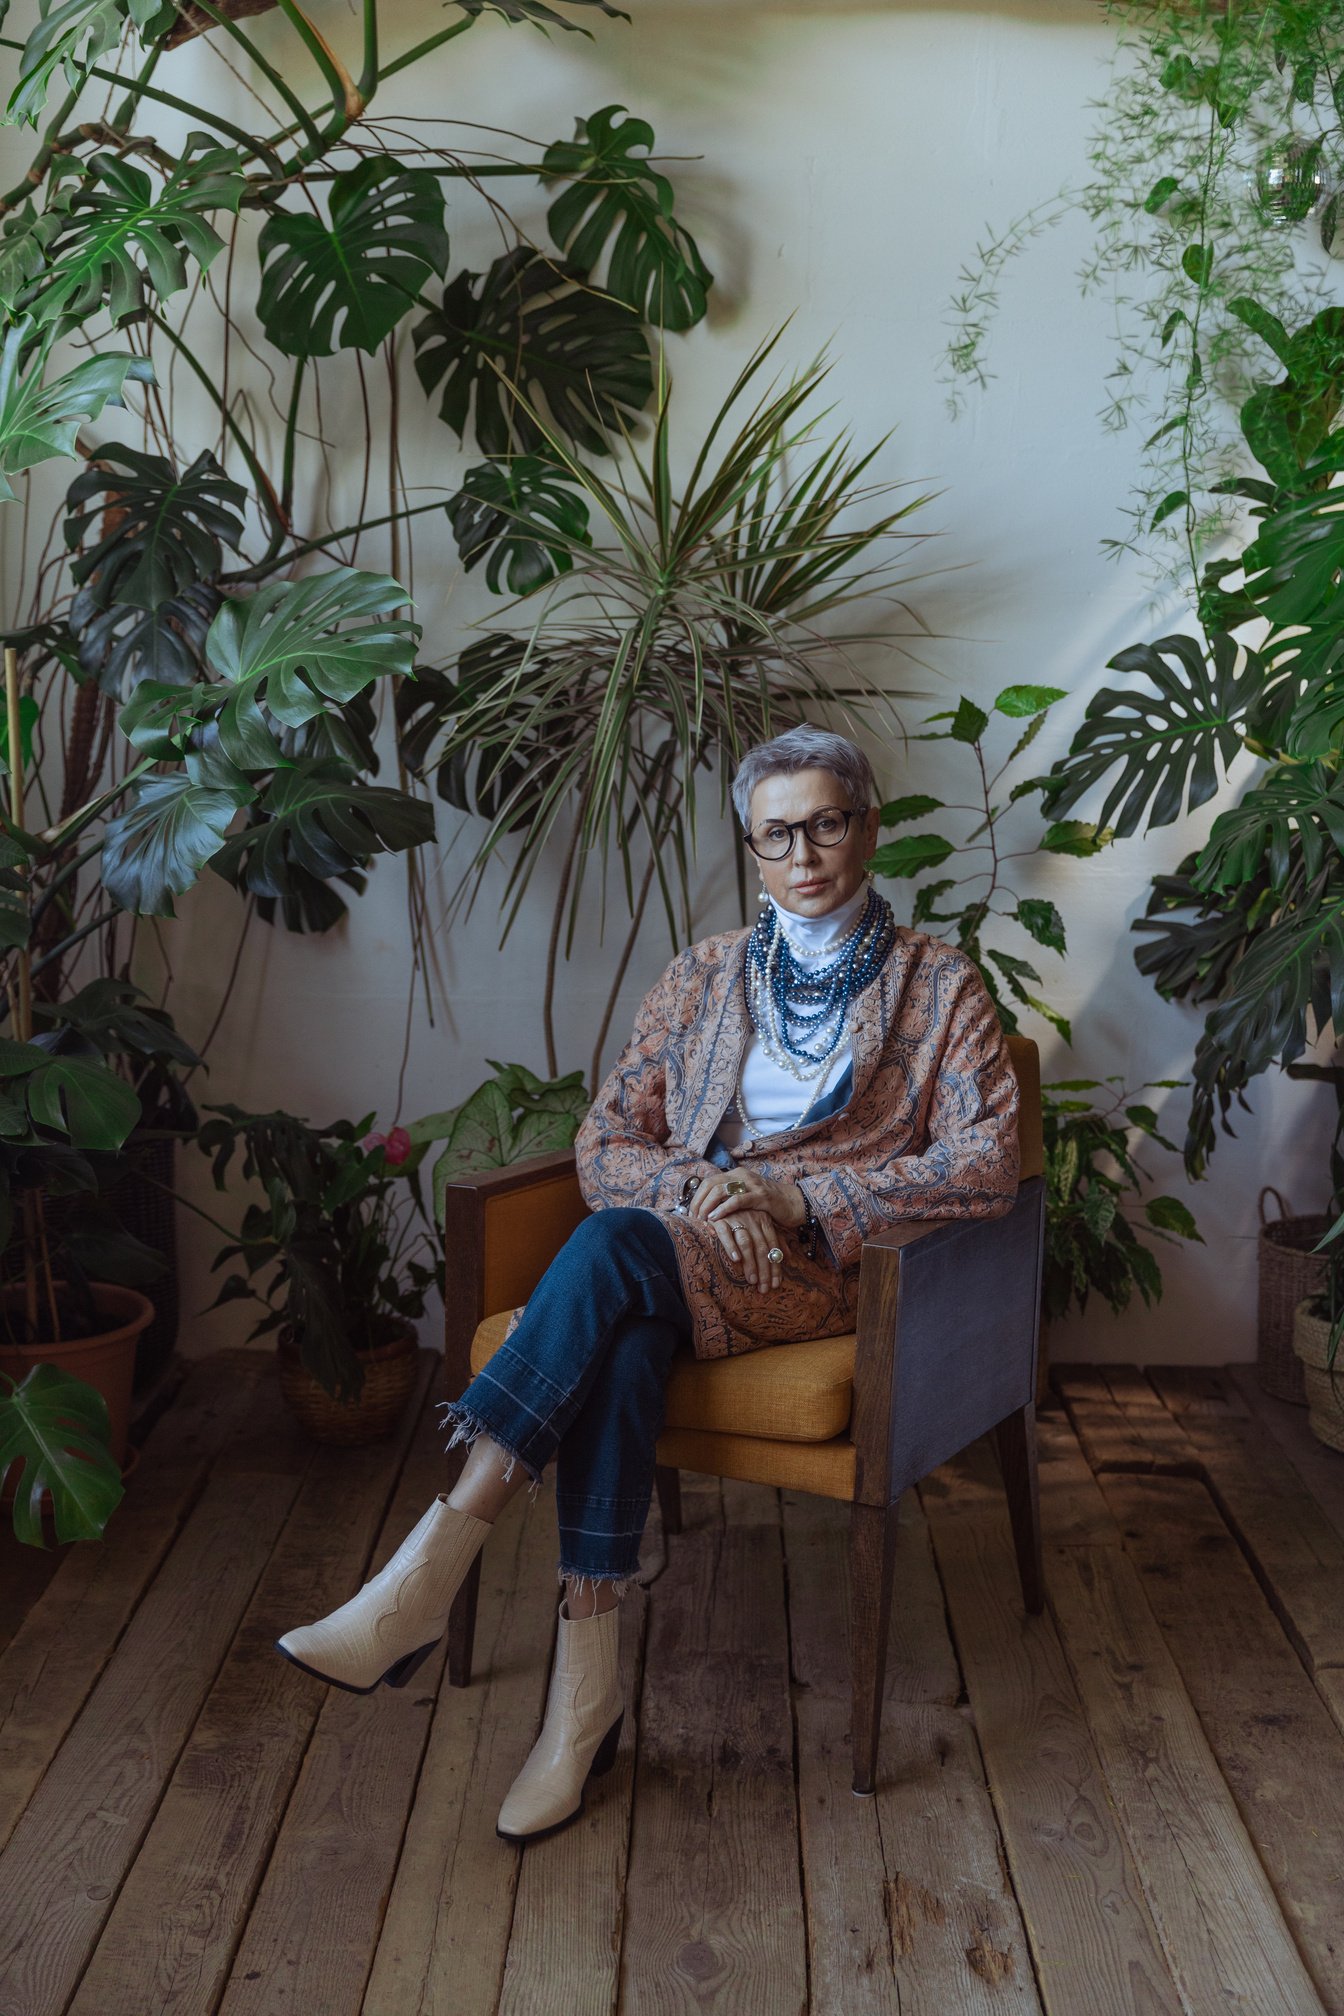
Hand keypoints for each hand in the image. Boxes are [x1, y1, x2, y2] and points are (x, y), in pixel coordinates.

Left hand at [688, 1169, 806, 1230]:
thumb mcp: (746, 1197)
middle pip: (711, 1184)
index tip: (691, 1211)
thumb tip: (708, 1208)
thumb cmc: (768, 1204)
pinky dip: (723, 1209)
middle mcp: (742, 1176)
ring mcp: (752, 1184)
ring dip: (707, 1205)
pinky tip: (714, 1217)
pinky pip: (737, 1200)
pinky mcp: (760, 1196)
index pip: (709, 1181)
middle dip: (699, 1201)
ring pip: (721, 1190)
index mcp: (736, 1174)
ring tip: (701, 1218)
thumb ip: (730, 1198)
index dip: (697, 1196)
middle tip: (693, 1217)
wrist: (794, 1204)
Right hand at [709, 1206, 784, 1292]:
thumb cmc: (739, 1216)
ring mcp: (736, 1218)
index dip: (775, 1266)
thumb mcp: (760, 1224)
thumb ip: (774, 1239)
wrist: (717, 1197)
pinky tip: (736, 1260)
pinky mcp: (720, 1219)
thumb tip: (787, 1257)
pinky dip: (731, 1246)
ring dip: (750, 1263)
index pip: (773, 1246)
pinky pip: (726, 1234)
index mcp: (764, 1220)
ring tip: (752, 1280)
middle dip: (764, 1270)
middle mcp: (752, 1219)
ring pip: (747, 1243)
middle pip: (762, 1247)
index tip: (775, 1284)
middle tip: (764, 1288)